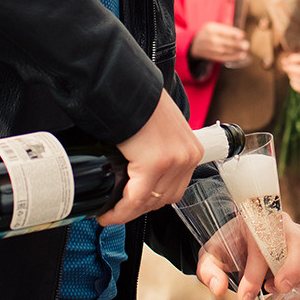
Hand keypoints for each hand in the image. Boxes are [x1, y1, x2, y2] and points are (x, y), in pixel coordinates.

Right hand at [102, 91, 204, 225]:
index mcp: (191, 149)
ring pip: (149, 202)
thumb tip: (138, 170)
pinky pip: (136, 198)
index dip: (151, 201)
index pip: (174, 188)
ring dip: (128, 212)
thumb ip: (157, 149)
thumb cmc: (137, 103)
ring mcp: (173, 160)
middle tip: (118, 210)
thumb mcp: (158, 129)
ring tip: (110, 211)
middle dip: (139, 208)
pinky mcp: (154, 163)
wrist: (127, 87)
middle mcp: (187, 156)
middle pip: (163, 198)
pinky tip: (108, 212)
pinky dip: (120, 210)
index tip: (133, 207)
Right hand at [190, 23, 249, 65]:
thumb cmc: (208, 33)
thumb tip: (240, 34)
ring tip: (245, 49)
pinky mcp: (213, 56)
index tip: (243, 35)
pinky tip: (241, 56)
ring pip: (227, 50)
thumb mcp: (213, 26)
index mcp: (212, 29)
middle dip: (238, 44)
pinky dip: (234, 57)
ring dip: (238, 50)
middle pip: (227, 42)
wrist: (195, 44)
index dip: (234, 34)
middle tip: (246, 44)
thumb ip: (225, 29)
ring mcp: (212, 48)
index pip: (225, 31)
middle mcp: (211, 39)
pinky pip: (225, 57)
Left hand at [195, 213, 299, 299]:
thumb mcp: (211, 256)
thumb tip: (219, 288)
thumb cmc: (227, 247)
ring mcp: (296, 238)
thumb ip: (210, 271)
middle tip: (279, 289)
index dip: (254, 273)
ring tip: (274, 296)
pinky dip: (299, 288)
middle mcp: (281, 225)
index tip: (245, 296)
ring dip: (295, 281)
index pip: (260, 243)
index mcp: (256, 220)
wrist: (238, 239)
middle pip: (296, 242)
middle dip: (291, 269)